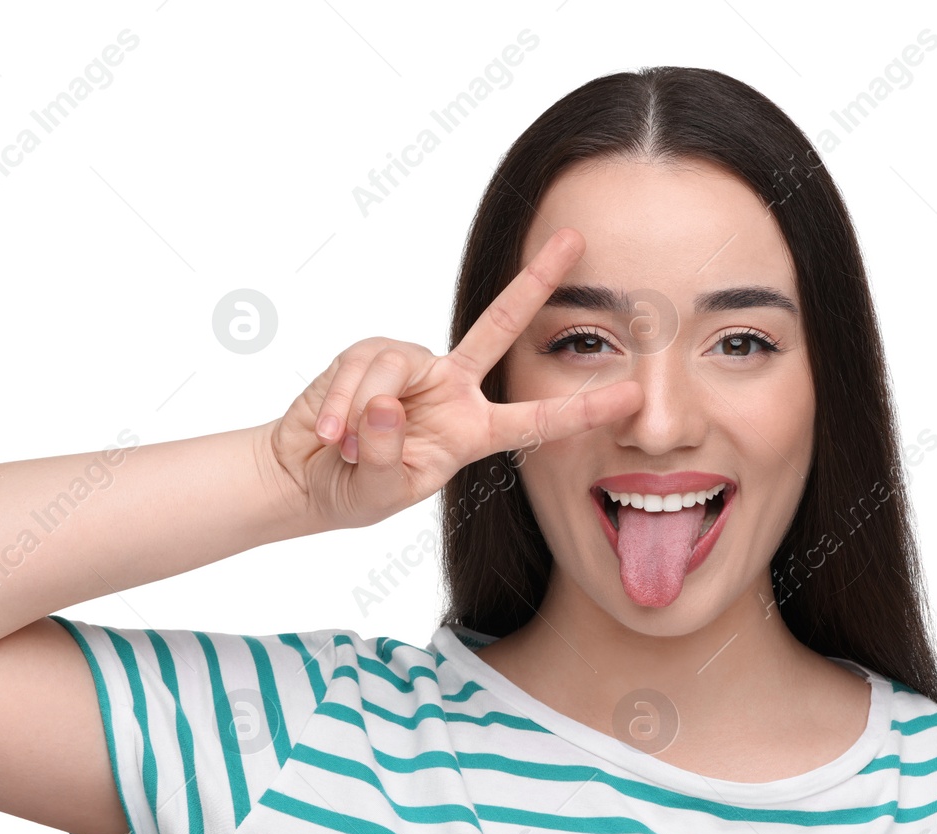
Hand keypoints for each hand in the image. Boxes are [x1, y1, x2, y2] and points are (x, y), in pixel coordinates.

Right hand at [267, 227, 643, 530]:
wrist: (303, 478)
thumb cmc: (352, 491)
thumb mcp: (381, 491)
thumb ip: (389, 455)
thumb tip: (386, 402)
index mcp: (474, 431)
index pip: (538, 420)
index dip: (583, 409)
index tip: (632, 397)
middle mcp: (451, 388)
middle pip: (499, 326)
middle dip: (535, 281)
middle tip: (575, 238)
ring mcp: (412, 367)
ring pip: (396, 371)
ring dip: (365, 417)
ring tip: (345, 450)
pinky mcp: (368, 354)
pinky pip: (359, 370)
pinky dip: (340, 407)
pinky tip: (328, 434)